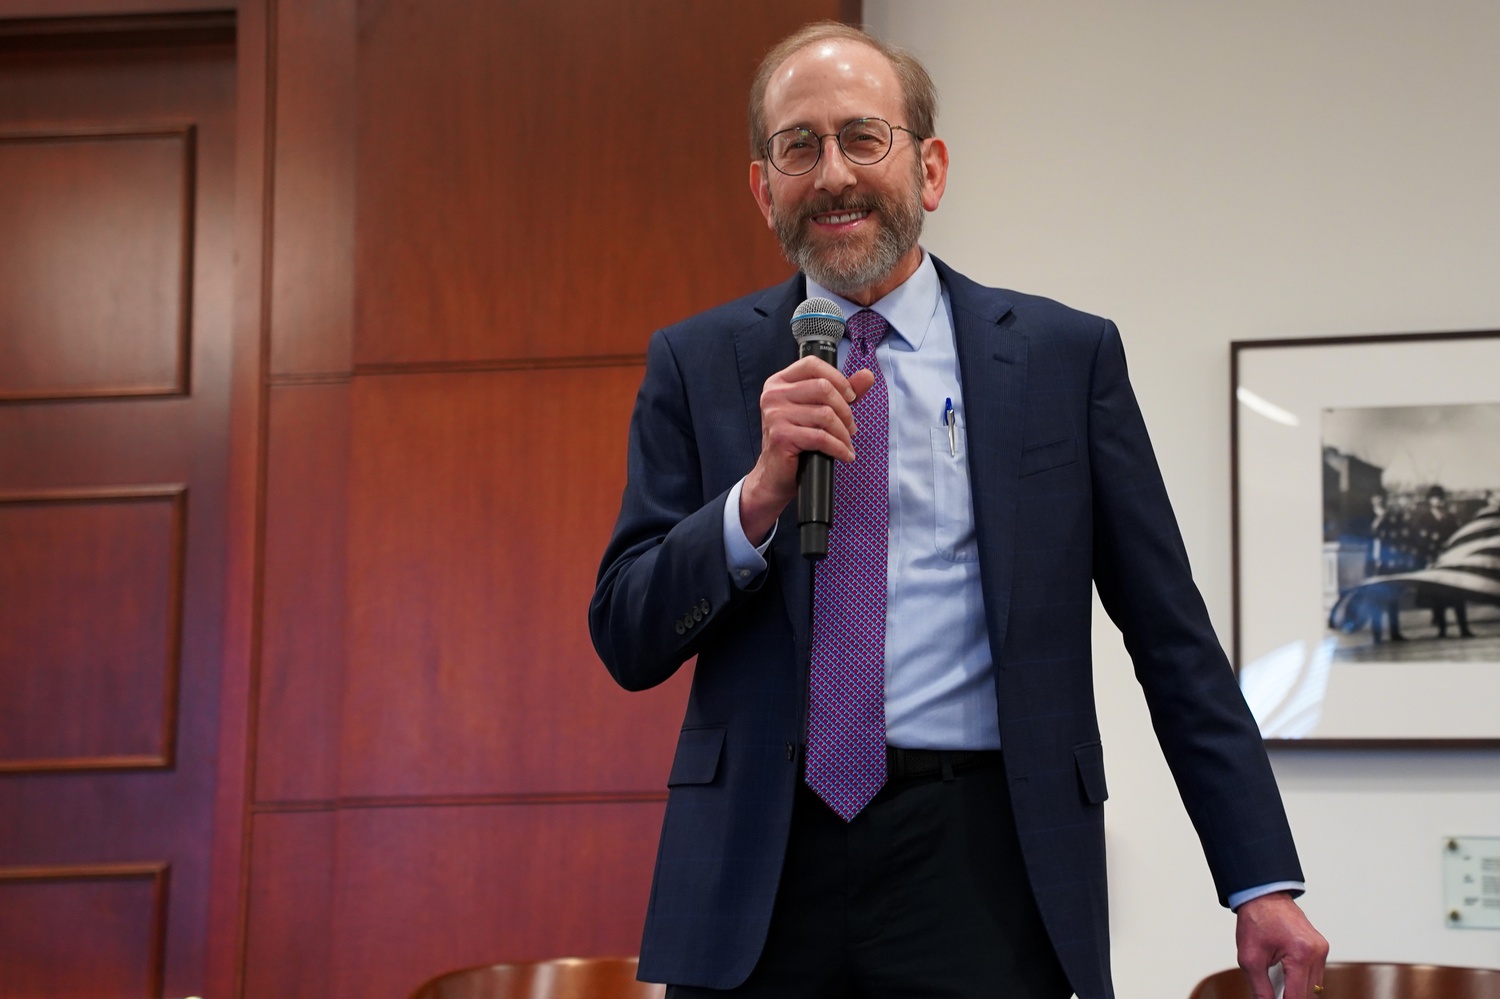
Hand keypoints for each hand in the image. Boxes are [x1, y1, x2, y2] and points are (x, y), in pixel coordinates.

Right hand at [739, 356, 876, 543]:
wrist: (775, 474)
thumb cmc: (796, 440)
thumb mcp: (817, 410)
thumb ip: (841, 392)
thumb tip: (867, 375)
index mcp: (779, 382)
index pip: (812, 365)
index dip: (837, 378)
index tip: (850, 397)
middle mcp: (773, 395)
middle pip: (823, 388)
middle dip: (845, 410)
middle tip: (851, 427)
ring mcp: (775, 415)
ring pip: (825, 414)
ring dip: (843, 432)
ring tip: (846, 442)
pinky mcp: (781, 436)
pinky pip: (821, 437)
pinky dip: (838, 447)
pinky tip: (844, 454)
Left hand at [1235, 892, 1327, 998]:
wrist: (1263, 896)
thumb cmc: (1256, 920)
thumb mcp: (1250, 958)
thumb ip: (1260, 988)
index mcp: (1300, 954)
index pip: (1297, 996)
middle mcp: (1316, 952)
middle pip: (1308, 994)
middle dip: (1290, 996)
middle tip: (1273, 989)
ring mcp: (1321, 949)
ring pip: (1314, 986)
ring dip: (1297, 988)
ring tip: (1277, 977)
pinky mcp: (1321, 948)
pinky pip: (1315, 973)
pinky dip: (1301, 978)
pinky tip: (1286, 971)